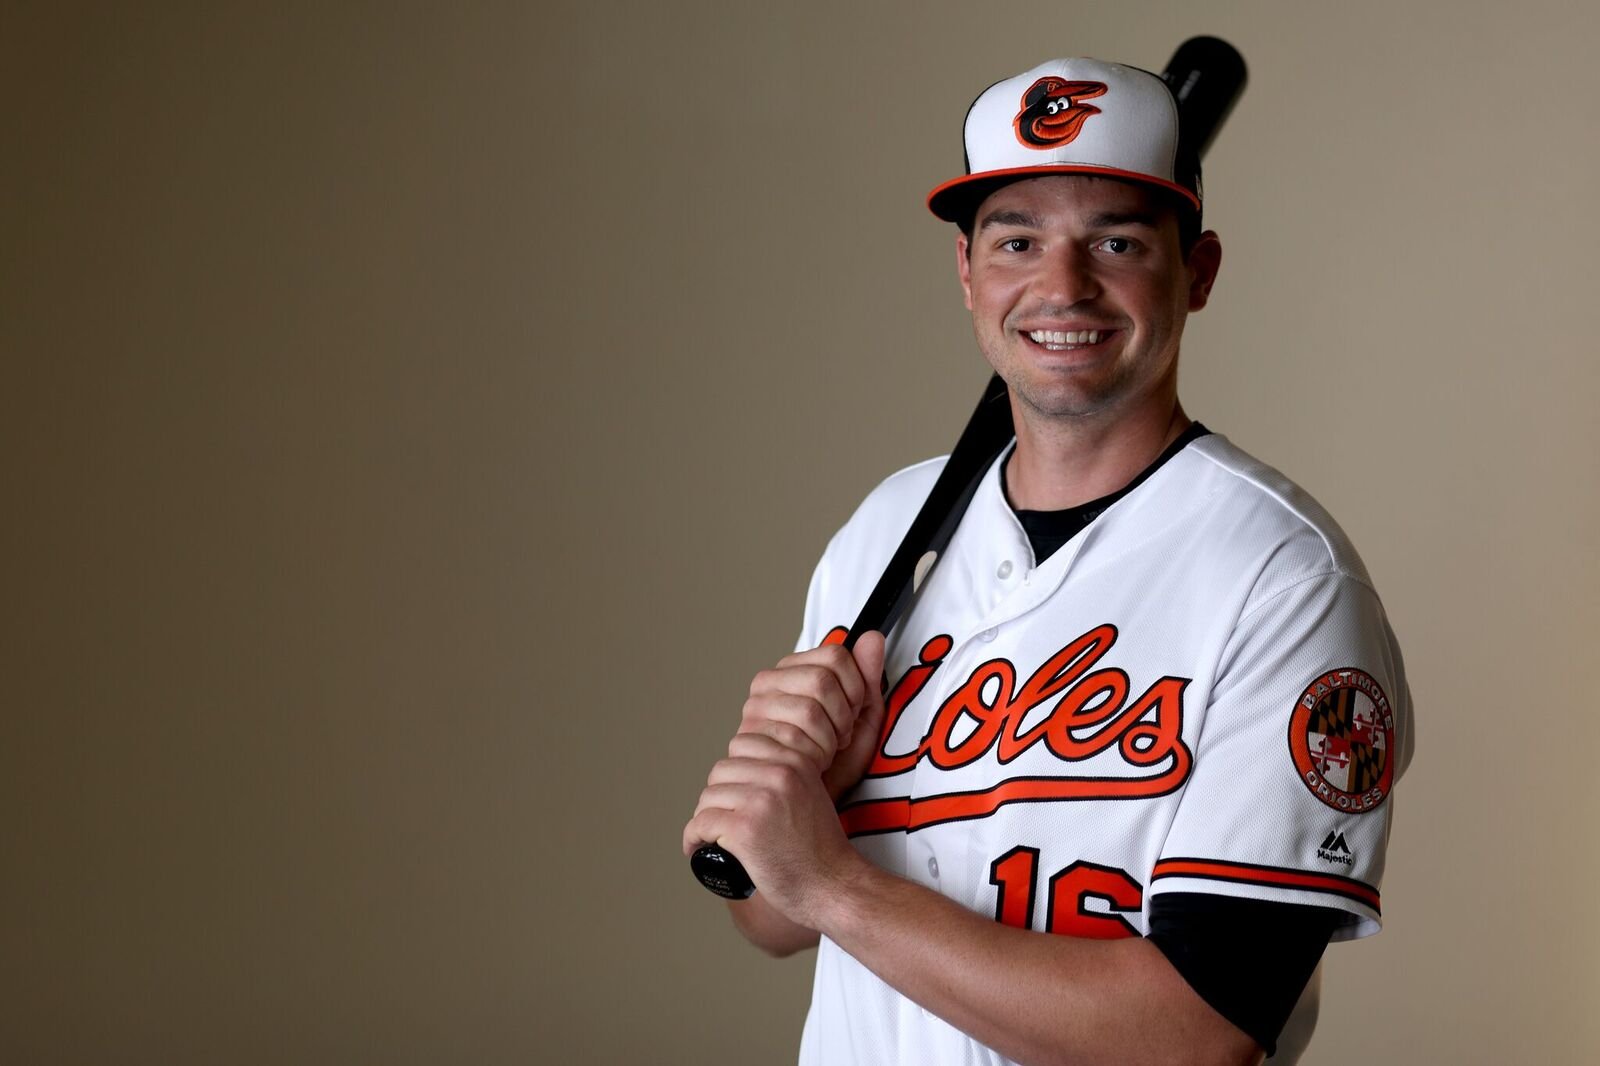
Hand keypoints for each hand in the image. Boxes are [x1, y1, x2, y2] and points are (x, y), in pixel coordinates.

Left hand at [681, 731, 869, 924]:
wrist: (834, 885)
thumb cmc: (822, 848)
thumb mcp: (813, 792)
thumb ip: (789, 773)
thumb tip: (746, 767)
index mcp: (796, 760)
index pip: (743, 743)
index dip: (733, 771)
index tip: (733, 794)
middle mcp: (779, 774)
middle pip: (721, 770)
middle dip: (717, 796)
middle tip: (722, 819)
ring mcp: (761, 801)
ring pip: (708, 798)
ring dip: (705, 818)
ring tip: (712, 836)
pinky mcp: (745, 830)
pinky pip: (701, 824)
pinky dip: (693, 838)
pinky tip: (697, 848)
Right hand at [738, 632, 886, 801]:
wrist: (807, 804)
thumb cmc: (833, 764)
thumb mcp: (861, 718)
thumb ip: (868, 677)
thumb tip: (872, 636)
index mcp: (792, 669)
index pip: (835, 655)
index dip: (855, 688)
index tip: (851, 713)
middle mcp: (766, 684)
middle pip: (823, 679)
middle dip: (843, 716)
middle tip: (838, 737)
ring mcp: (754, 710)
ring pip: (810, 708)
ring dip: (830, 739)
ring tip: (824, 752)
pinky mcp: (747, 738)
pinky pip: (796, 736)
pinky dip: (815, 755)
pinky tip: (811, 765)